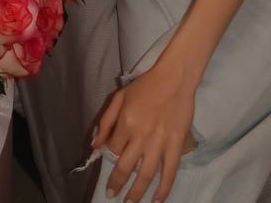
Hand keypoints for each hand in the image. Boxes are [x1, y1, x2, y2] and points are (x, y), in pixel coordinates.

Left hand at [92, 65, 196, 202]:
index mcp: (126, 123)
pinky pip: (169, 172)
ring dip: (136, 193)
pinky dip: (163, 189)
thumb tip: (95, 145)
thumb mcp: (120, 97)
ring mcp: (159, 143)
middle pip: (125, 167)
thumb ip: (105, 121)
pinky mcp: (176, 146)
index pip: (113, 148)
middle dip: (117, 183)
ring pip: (145, 175)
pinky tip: (157, 200)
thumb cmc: (145, 86)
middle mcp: (140, 136)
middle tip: (112, 194)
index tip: (111, 161)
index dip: (110, 155)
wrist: (174, 79)